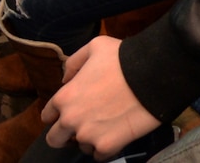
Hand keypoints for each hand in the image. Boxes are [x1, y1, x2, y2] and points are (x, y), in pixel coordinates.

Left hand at [40, 37, 160, 156]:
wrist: (151, 76)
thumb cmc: (122, 58)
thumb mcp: (93, 48)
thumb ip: (74, 64)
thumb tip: (66, 80)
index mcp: (64, 96)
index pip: (47, 116)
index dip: (55, 115)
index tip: (66, 114)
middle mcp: (71, 119)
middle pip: (54, 139)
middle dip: (63, 135)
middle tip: (79, 128)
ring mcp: (88, 136)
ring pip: (81, 147)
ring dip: (89, 139)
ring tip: (104, 127)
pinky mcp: (108, 147)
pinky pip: (99, 156)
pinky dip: (105, 149)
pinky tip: (113, 137)